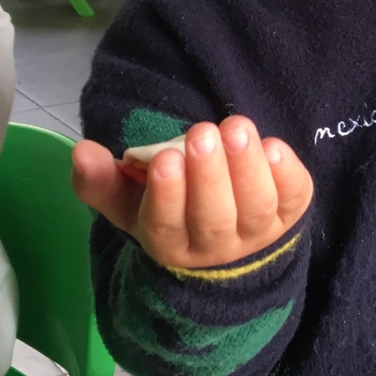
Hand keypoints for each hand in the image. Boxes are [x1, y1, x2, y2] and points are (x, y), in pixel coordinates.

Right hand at [71, 117, 312, 268]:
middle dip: (209, 176)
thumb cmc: (170, 212)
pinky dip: (287, 173)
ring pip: (255, 208)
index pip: (165, 226)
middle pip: (214, 219)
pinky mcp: (290, 214)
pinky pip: (294, 199)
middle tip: (202, 134)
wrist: (226, 247)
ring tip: (236, 129)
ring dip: (248, 168)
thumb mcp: (128, 202)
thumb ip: (100, 180)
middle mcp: (215, 246)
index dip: (167, 194)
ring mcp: (257, 232)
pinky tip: (272, 146)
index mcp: (169, 243)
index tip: (165, 158)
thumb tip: (81, 150)